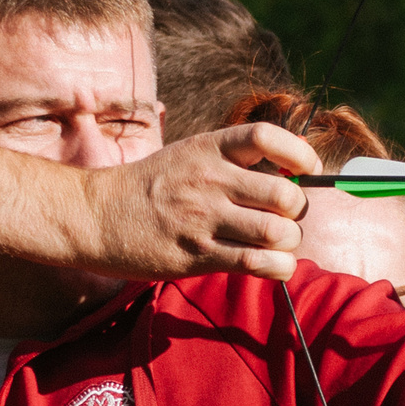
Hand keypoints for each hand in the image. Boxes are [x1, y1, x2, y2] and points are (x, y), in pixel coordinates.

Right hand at [73, 121, 320, 281]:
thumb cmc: (149, 187)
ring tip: (276, 244)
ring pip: (277, 232)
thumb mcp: (188, 156)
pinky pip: (256, 263)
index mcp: (209, 149)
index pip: (266, 137)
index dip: (299, 153)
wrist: (97, 216)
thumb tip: (286, 178)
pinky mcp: (197, 255)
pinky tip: (272, 266)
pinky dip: (278, 268)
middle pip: (285, 194)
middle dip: (298, 211)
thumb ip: (232, 163)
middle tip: (286, 218)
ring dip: (288, 243)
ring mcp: (204, 218)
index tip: (308, 169)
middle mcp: (210, 180)